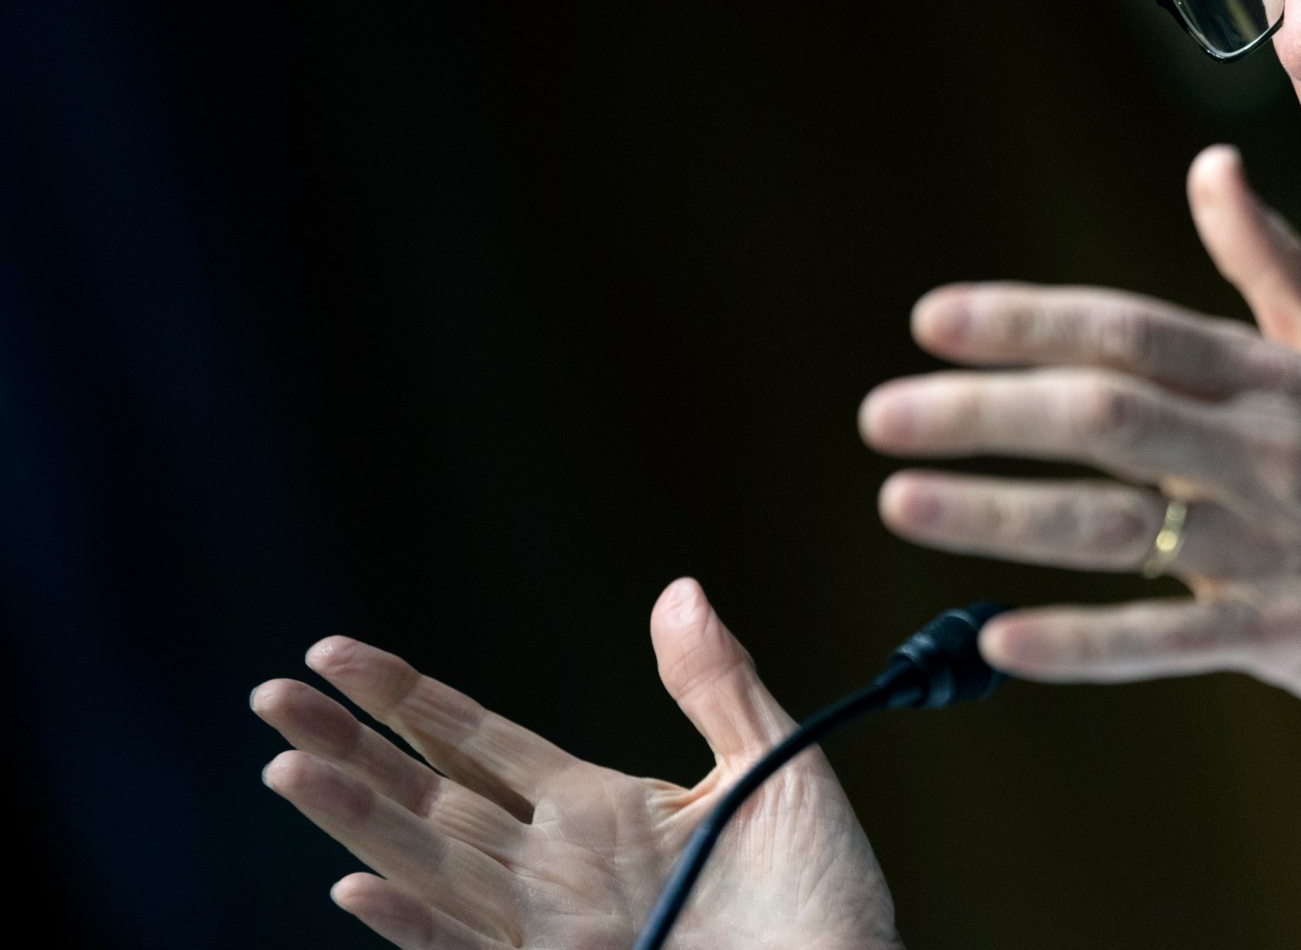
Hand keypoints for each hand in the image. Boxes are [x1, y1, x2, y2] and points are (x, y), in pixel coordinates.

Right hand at [253, 578, 898, 949]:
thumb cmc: (823, 900)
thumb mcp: (777, 769)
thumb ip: (718, 685)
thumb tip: (677, 589)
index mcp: (600, 811)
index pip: (478, 742)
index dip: (408, 697)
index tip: (335, 653)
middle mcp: (556, 869)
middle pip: (427, 796)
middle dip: (350, 748)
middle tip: (273, 695)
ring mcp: (551, 931)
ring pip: (427, 866)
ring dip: (355, 820)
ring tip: (286, 766)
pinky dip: (412, 924)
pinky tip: (356, 887)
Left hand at [864, 146, 1300, 778]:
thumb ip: (1269, 263)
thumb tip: (1209, 164)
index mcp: (1276, 377)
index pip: (1134, 332)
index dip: (1030, 321)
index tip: (934, 320)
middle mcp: (1269, 450)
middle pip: (1107, 416)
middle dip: (986, 410)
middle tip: (883, 414)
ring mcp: (1277, 546)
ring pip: (1120, 525)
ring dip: (1003, 513)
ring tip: (903, 500)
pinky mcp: (1289, 634)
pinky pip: (1170, 640)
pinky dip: (1084, 642)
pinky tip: (1001, 640)